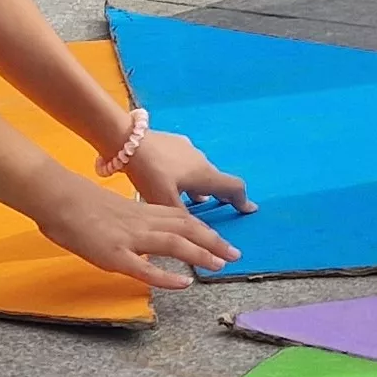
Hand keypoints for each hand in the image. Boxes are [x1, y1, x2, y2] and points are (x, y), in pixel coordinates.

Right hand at [32, 176, 236, 288]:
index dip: (203, 229)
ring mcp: (129, 238)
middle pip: (186, 229)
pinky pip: (146, 269)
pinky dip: (168, 277)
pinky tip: (185, 283)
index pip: (181, 219)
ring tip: (221, 265)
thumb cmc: (77, 202)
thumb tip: (140, 236)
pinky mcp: (114, 255)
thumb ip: (130, 221)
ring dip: (201, 254)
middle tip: (235, 254)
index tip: (221, 240)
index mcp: (141, 211)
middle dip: (213, 241)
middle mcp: (142, 222)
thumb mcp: (112, 209)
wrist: (56, 196)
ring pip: (174, 244)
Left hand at [117, 130, 253, 216]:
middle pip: (217, 180)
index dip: (243, 200)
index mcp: (204, 175)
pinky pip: (186, 162)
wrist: (128, 140)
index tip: (249, 210)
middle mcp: (202, 160)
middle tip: (221, 207)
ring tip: (194, 200)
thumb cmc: (149, 173)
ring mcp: (188, 149)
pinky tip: (171, 179)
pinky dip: (186, 175)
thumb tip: (198, 236)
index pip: (233, 187)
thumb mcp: (164, 201)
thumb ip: (183, 219)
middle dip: (220, 195)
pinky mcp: (174, 143)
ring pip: (200, 171)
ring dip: (201, 186)